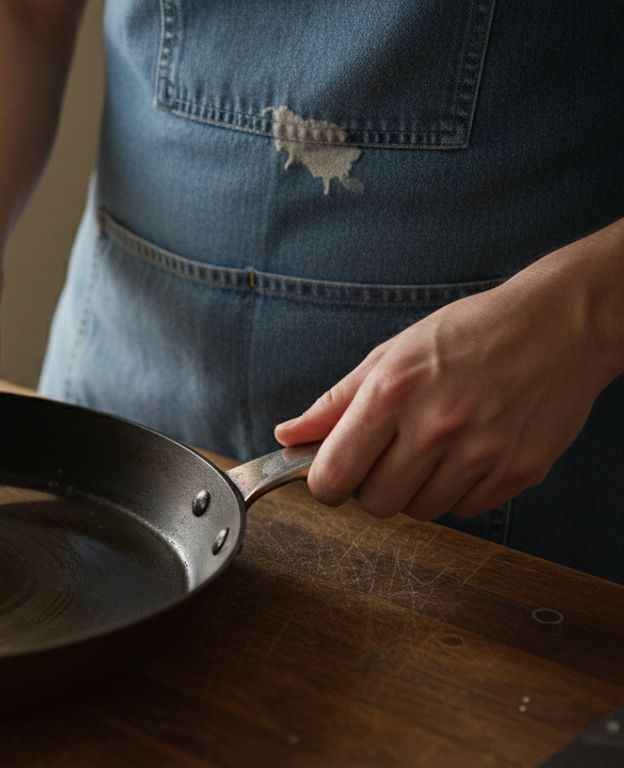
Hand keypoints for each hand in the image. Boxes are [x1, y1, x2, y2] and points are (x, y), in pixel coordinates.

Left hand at [274, 227, 623, 520]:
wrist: (559, 326)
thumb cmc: (469, 334)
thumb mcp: (392, 355)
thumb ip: (336, 403)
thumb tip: (288, 436)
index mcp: (394, 392)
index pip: (334, 474)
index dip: (325, 483)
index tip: (332, 475)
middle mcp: (436, 426)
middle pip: (375, 503)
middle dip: (372, 488)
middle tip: (388, 457)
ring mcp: (481, 453)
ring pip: (420, 511)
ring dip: (416, 491)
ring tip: (433, 449)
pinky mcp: (518, 472)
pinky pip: (466, 510)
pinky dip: (458, 492)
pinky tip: (467, 454)